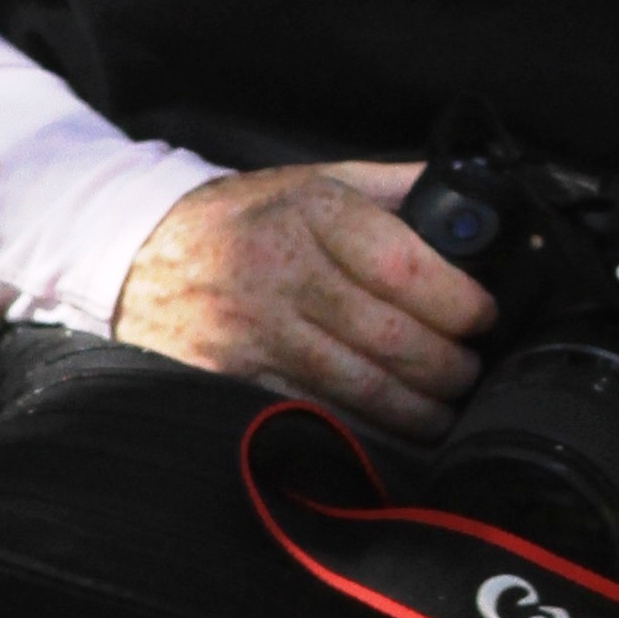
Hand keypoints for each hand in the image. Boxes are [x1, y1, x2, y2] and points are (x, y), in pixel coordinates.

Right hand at [115, 161, 492, 434]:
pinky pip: (316, 418)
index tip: (483, 317)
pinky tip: (392, 435)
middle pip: (392, 339)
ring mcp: (252, 332)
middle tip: (470, 372)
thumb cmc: (243, 219)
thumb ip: (392, 188)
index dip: (460, 302)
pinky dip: (365, 436)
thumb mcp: (312, 181)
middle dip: (450, 367)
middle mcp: (280, 271)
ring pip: (362, 389)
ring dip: (419, 411)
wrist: (135, 252)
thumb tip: (473, 201)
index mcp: (310, 212)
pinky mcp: (230, 381)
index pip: (406, 268)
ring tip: (443, 409)